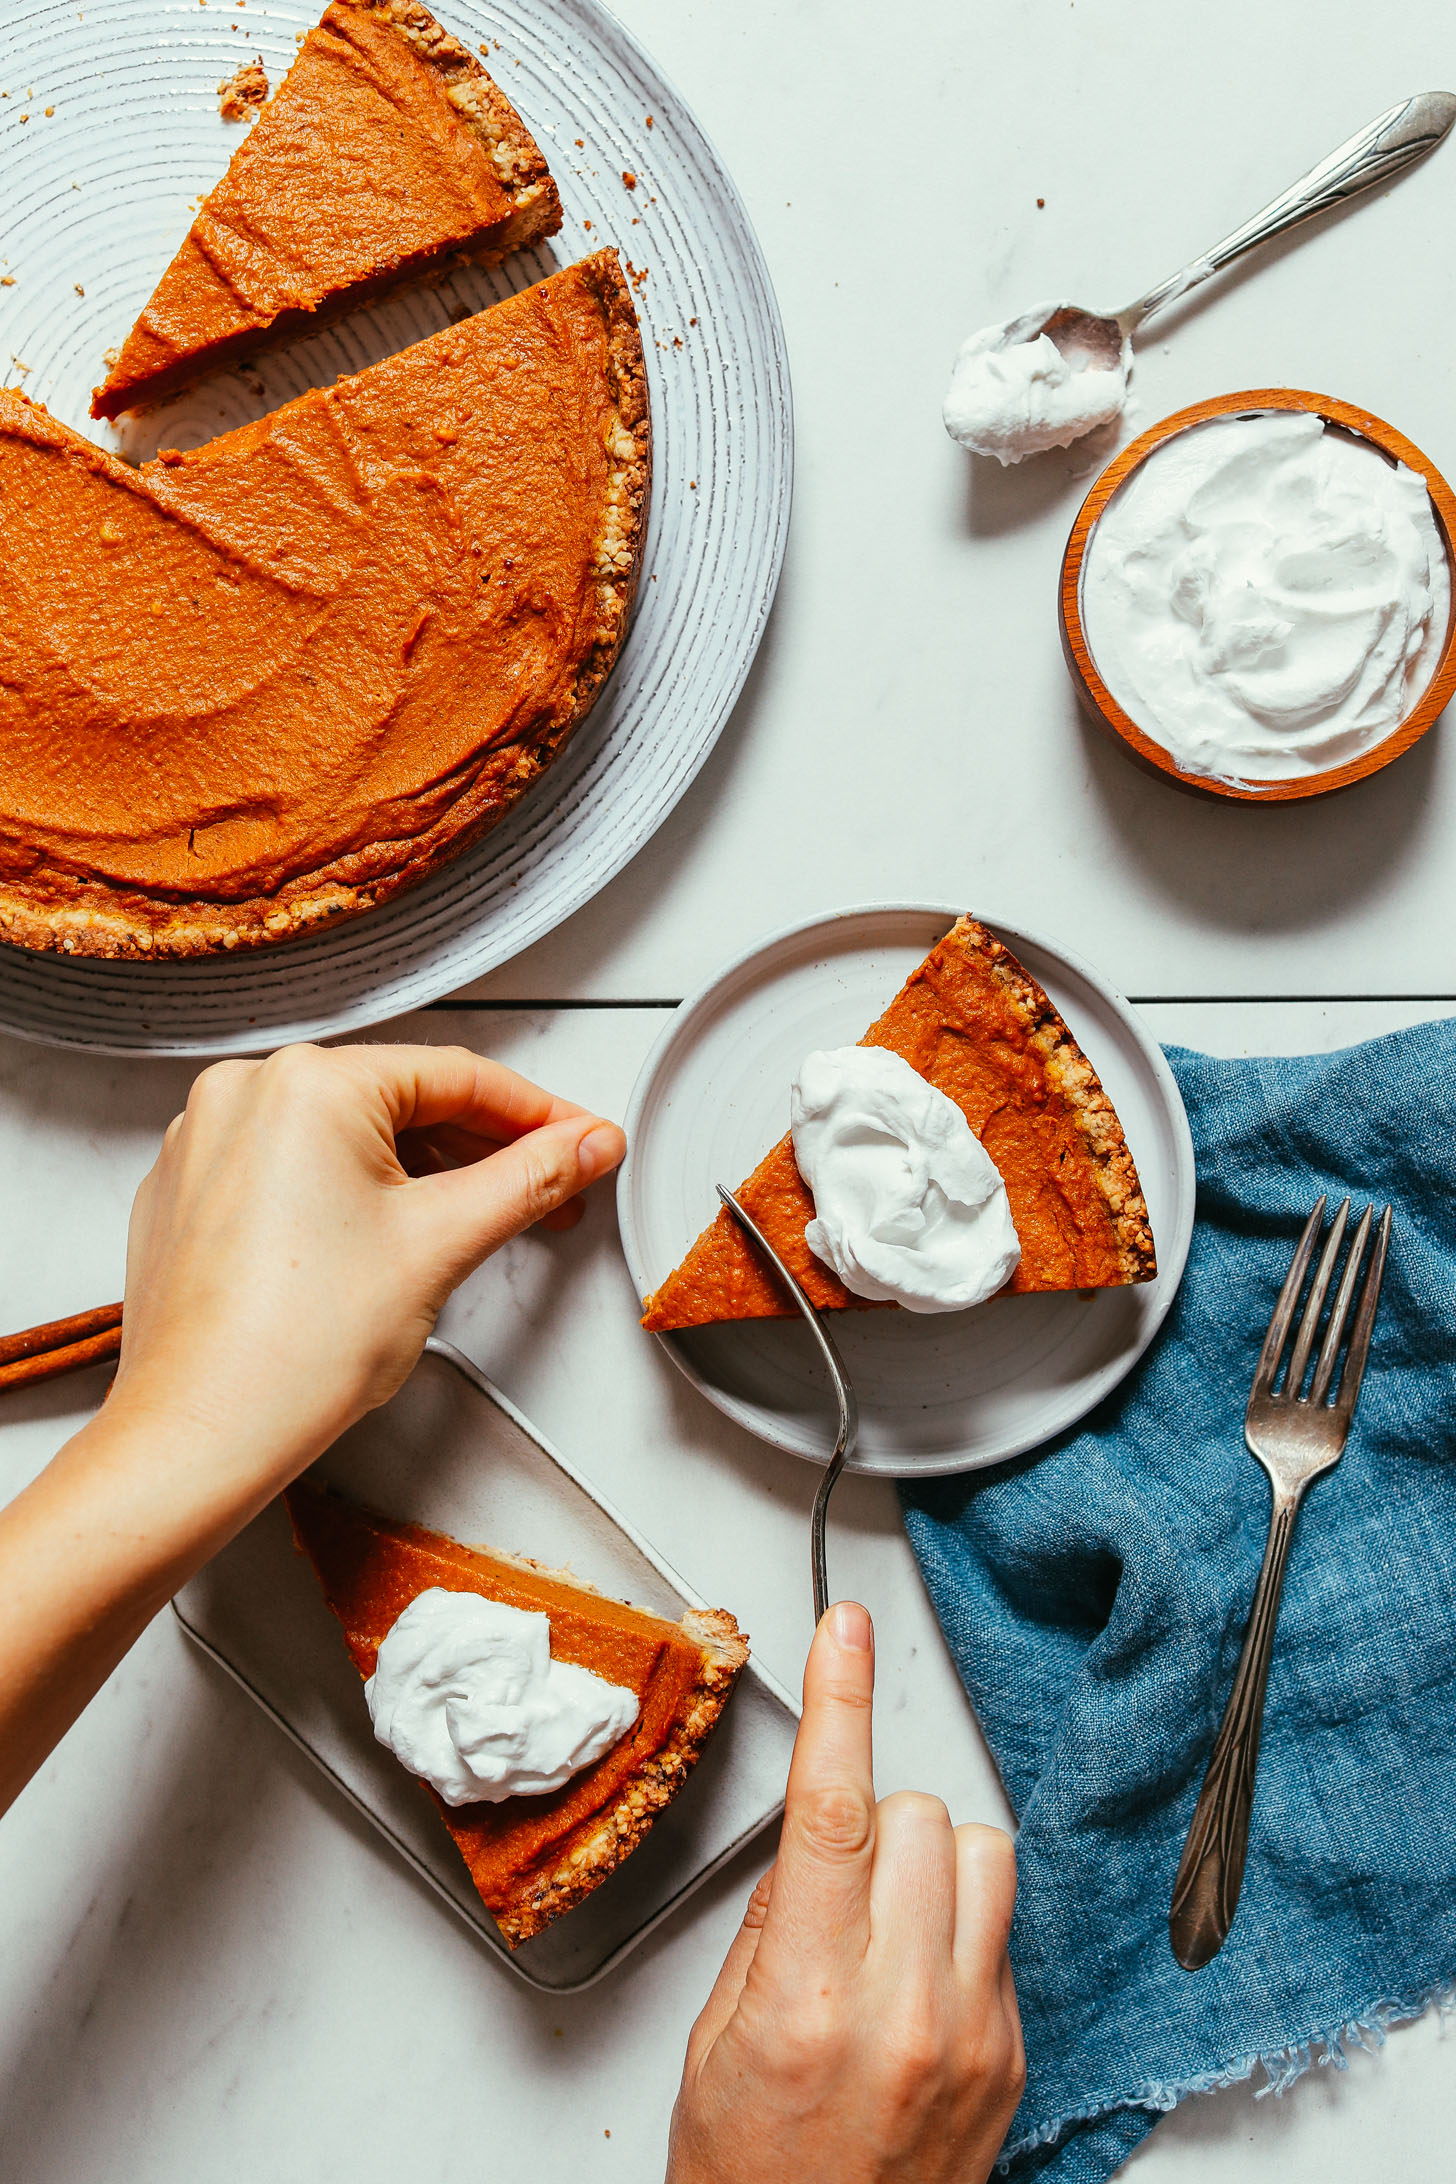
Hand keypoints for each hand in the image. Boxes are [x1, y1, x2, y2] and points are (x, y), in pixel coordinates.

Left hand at [0, 1040, 625, 1818]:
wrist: (202, 1436)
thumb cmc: (293, 1351)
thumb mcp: (443, 1244)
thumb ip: (530, 1178)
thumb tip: (583, 1145)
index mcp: (306, 1084)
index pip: (457, 1076)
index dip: (538, 1113)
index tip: (580, 1140)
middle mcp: (243, 1094)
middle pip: (400, 1102)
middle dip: (482, 1149)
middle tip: (548, 1189)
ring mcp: (206, 1143)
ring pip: (345, 1137)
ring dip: (421, 1172)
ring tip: (476, 1225)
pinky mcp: (189, 1193)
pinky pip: (291, 1168)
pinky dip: (351, 1193)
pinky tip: (390, 1241)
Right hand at [667, 1603, 1023, 2183]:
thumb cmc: (752, 2179)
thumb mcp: (716, 2044)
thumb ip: (770, 1926)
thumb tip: (813, 1842)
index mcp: (810, 2000)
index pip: (833, 1810)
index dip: (842, 1700)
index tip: (845, 1628)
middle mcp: (905, 2009)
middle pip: (919, 1815)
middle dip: (873, 1820)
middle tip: (836, 1886)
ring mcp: (973, 2033)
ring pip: (982, 1853)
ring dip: (929, 1860)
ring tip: (885, 1923)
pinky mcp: (1013, 2054)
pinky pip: (1002, 1928)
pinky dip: (957, 1927)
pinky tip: (913, 1987)